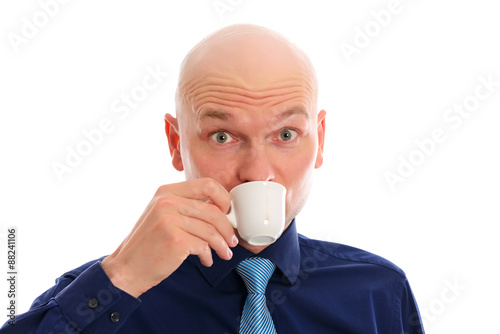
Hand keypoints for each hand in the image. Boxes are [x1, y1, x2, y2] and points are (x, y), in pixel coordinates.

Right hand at [101, 178, 237, 297]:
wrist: (127, 268)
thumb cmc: (149, 243)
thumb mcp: (162, 214)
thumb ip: (185, 206)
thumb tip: (220, 208)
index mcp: (166, 191)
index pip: (207, 184)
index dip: (224, 198)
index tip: (227, 212)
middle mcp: (167, 202)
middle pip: (213, 210)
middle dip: (227, 228)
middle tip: (231, 240)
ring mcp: (170, 220)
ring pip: (211, 230)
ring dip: (222, 245)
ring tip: (224, 253)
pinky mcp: (175, 240)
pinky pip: (204, 245)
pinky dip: (209, 255)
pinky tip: (206, 260)